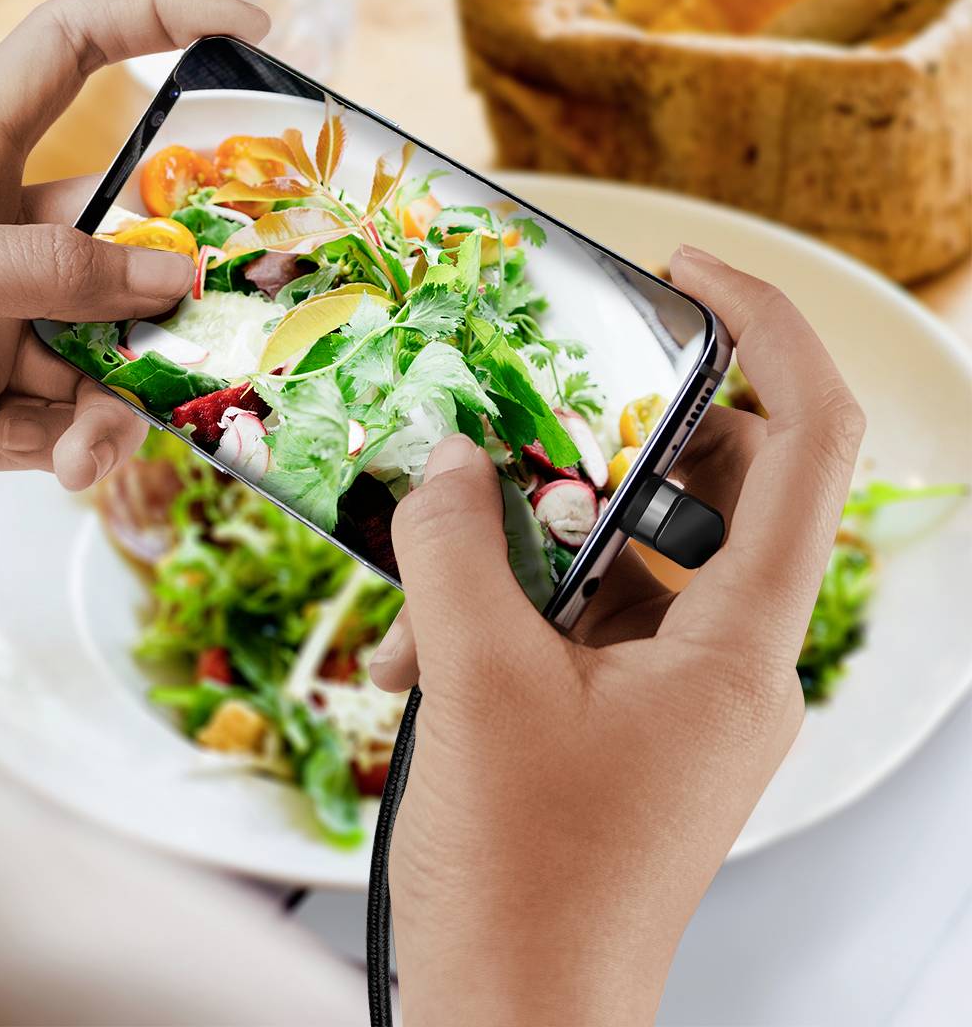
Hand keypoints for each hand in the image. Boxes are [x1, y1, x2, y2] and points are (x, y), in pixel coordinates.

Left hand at [0, 0, 267, 514]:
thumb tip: (170, 276)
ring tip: (95, 440)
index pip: (66, 59)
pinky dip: (82, 448)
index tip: (243, 27)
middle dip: (174, 280)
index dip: (154, 22)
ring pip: (109, 352)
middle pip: (122, 240)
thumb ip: (41, 269)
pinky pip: (69, 426)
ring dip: (124, 395)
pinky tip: (67, 466)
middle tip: (217, 325)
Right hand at [370, 248, 864, 1024]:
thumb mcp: (479, 684)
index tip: (686, 274)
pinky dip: (506, 613)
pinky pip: (581, 625)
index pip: (808, 442)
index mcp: (741, 643)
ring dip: (522, 548)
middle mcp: (730, 661)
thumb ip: (458, 549)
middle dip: (598, 446)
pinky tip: (416, 651)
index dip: (766, 332)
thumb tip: (445, 462)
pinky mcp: (624, 723)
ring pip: (622, 562)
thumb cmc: (522, 878)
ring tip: (426, 574)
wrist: (513, 1019)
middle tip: (514, 419)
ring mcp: (677, 696)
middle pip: (704, 490)